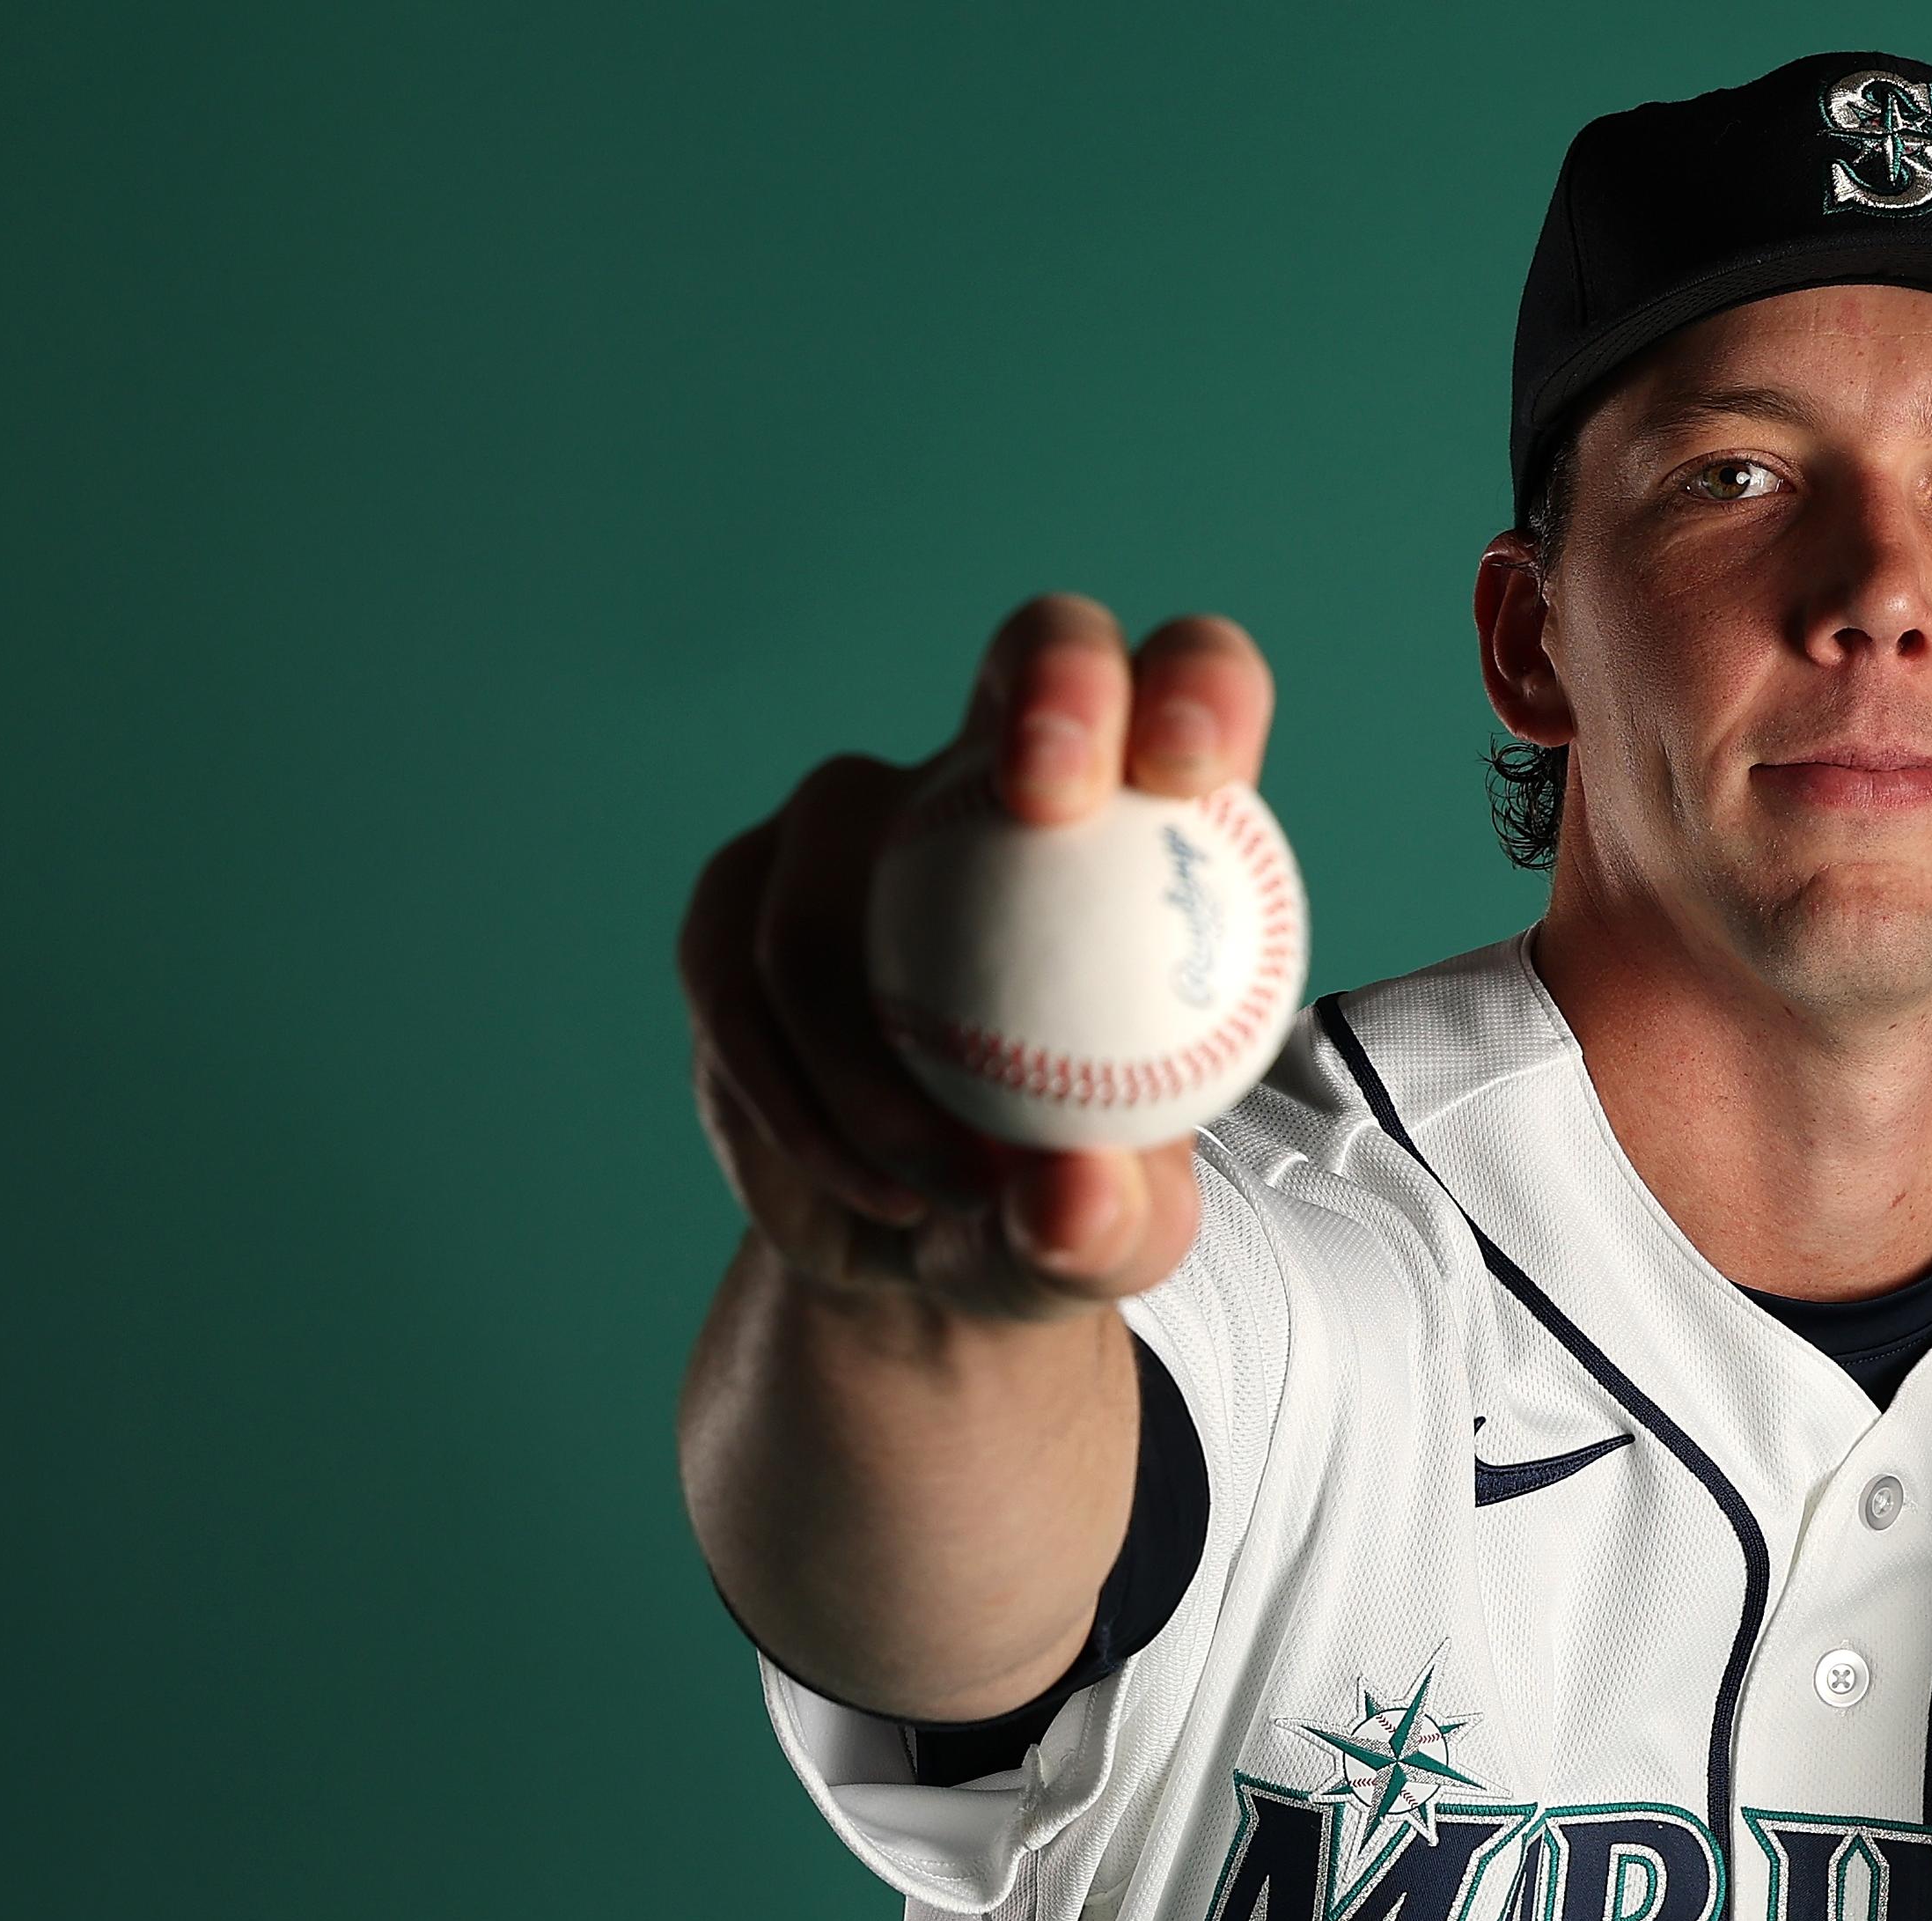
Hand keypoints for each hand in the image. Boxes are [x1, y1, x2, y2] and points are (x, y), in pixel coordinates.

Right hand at [677, 593, 1276, 1319]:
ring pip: (845, 863)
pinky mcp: (740, 903)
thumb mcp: (1112, 1246)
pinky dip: (797, 1093)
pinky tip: (863, 1178)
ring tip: (941, 1179)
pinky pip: (740, 973)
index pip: (1188, 687)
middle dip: (1055, 687)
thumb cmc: (1060, 1214)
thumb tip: (1067, 1197)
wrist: (924, 1256)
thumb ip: (1108, 1222)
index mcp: (1141, 820)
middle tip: (1046, 799)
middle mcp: (996, 780)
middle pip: (1035, 653)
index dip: (1191, 687)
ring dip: (871, 1041)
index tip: (1183, 772)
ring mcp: (857, 827)